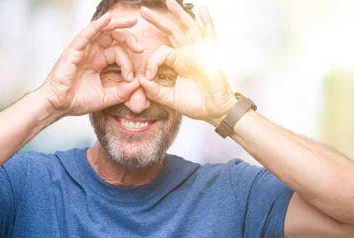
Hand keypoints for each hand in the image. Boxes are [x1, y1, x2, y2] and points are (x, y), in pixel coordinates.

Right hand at [38, 13, 141, 116]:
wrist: (59, 106)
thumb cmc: (78, 101)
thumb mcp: (107, 97)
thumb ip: (123, 92)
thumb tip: (139, 83)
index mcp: (100, 62)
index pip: (119, 53)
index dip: (128, 64)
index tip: (131, 79)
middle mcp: (93, 53)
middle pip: (114, 38)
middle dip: (129, 39)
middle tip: (140, 48)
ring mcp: (84, 50)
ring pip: (103, 31)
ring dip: (118, 25)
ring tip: (132, 21)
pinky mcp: (74, 50)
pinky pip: (87, 34)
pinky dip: (97, 25)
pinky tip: (108, 18)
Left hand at [137, 1, 236, 124]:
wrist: (213, 111)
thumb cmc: (194, 104)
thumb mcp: (169, 98)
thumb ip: (154, 91)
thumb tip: (140, 80)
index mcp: (177, 62)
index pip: (160, 52)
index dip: (151, 62)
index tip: (147, 76)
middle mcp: (187, 53)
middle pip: (172, 31)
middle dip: (158, 21)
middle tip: (143, 11)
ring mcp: (199, 51)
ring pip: (188, 27)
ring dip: (179, 14)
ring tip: (169, 1)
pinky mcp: (210, 54)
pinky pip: (210, 34)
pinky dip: (207, 22)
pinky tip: (202, 9)